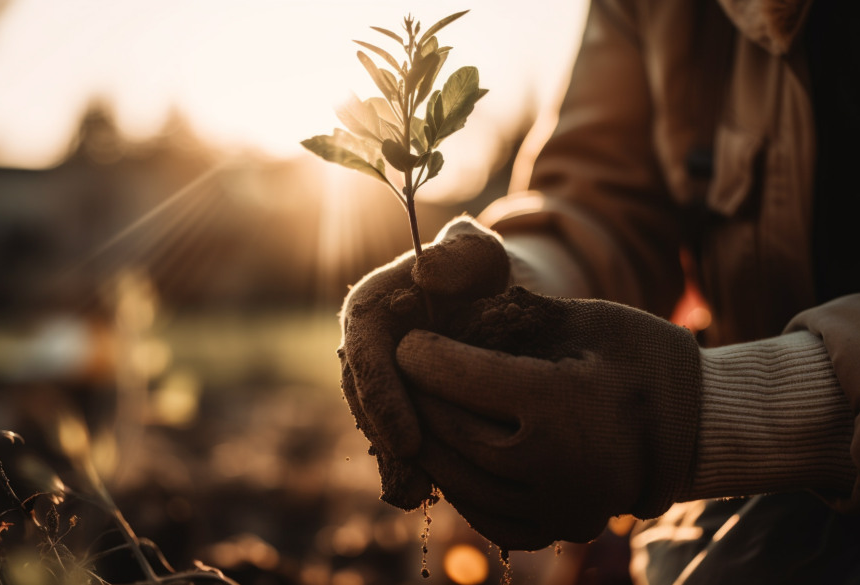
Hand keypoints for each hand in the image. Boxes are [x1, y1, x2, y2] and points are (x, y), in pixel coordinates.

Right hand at [339, 215, 510, 508]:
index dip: (381, 399)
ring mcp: (378, 382)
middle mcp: (365, 349)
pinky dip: (411, 468)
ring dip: (395, 462)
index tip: (407, 438)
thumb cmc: (485, 273)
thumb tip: (426, 273)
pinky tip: (434, 495)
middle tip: (416, 475)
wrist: (495, 304)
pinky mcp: (397, 408)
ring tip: (422, 495)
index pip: (364, 354)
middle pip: (364, 401)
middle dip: (386, 440)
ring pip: (376, 427)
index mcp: (369, 309)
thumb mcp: (479, 254)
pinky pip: (395, 441)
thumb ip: (459, 253)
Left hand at [395, 288, 701, 549]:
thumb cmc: (643, 358)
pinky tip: (453, 453)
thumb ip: (516, 316)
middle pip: (452, 431)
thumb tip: (446, 317)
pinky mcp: (559, 528)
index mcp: (564, 402)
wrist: (699, 425)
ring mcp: (559, 506)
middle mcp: (557, 464)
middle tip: (405, 374)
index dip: (424, 356)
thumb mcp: (589, 318)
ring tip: (421, 410)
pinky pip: (486, 515)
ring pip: (460, 479)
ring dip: (430, 443)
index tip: (409, 341)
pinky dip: (460, 483)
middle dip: (418, 398)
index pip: (463, 378)